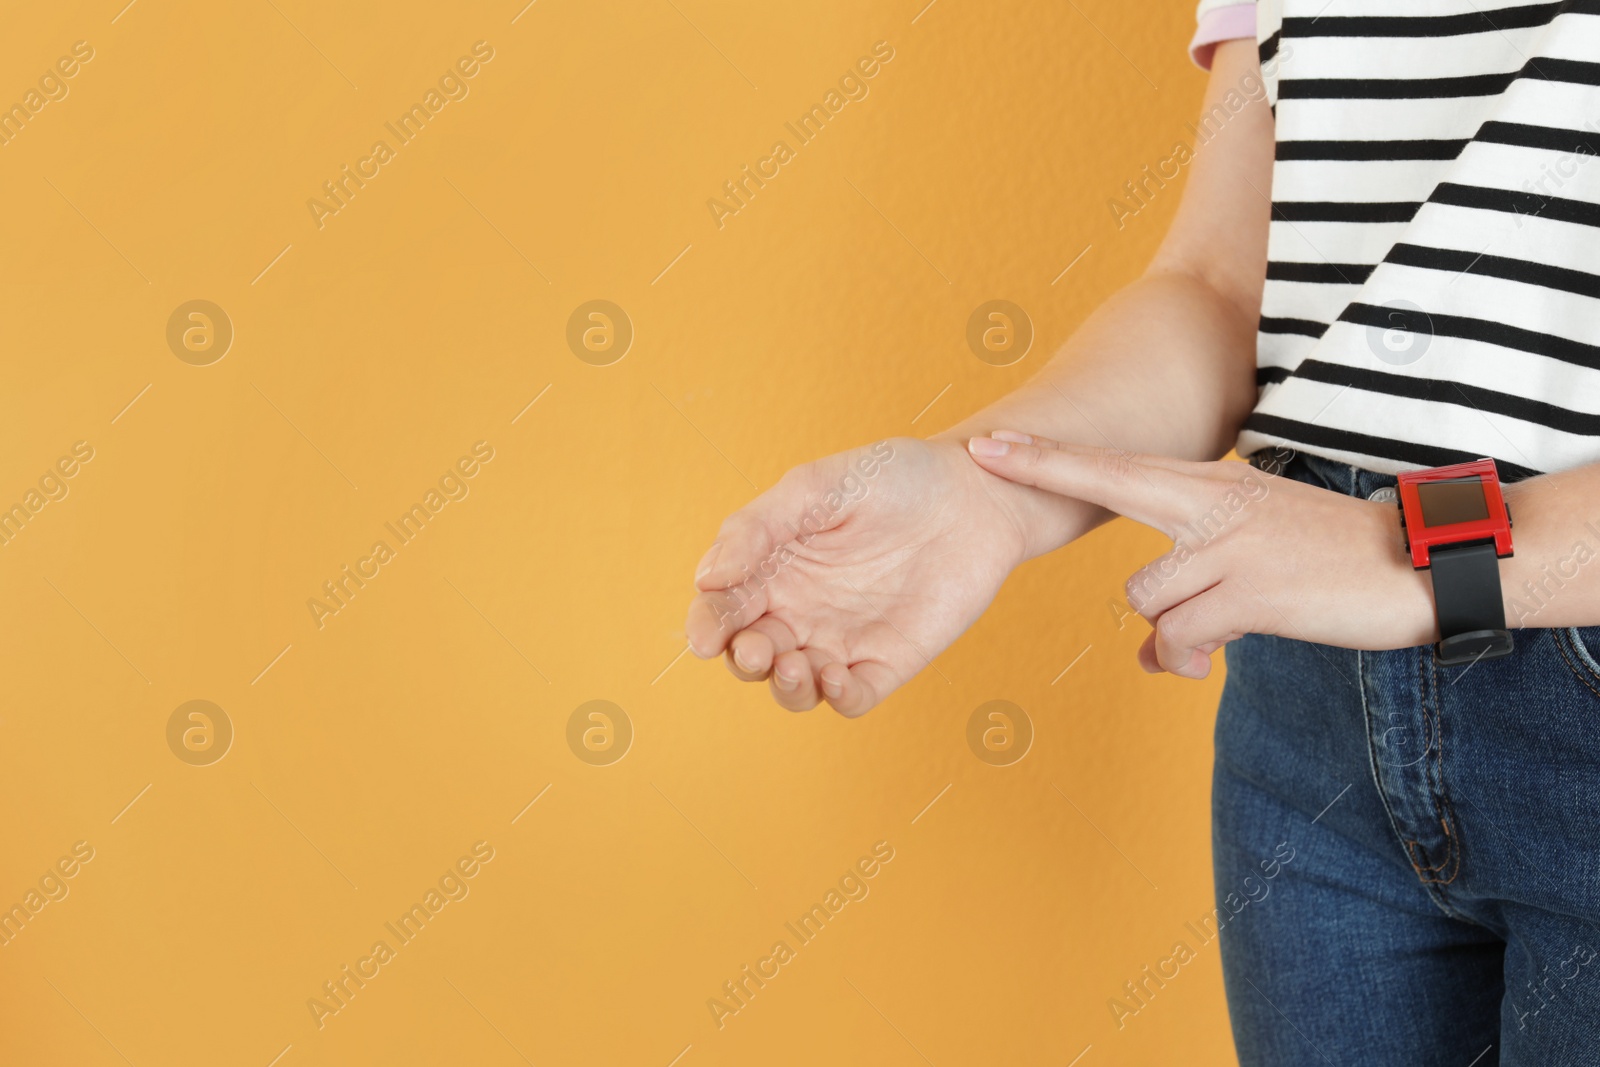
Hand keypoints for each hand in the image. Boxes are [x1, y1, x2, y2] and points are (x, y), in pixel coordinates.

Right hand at [685, 437, 1040, 714]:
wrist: (976, 492)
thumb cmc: (894, 477)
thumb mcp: (817, 486)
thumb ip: (757, 527)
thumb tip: (706, 578)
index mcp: (772, 567)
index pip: (723, 607)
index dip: (708, 625)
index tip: (708, 635)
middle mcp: (799, 609)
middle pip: (751, 654)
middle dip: (744, 660)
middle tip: (756, 649)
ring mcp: (842, 639)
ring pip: (795, 686)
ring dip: (784, 687)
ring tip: (795, 666)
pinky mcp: (888, 660)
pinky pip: (853, 696)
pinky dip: (837, 697)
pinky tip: (836, 678)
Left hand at [965, 432, 1437, 677]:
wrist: (1417, 563)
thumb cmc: (1327, 558)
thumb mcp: (1253, 551)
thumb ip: (1192, 588)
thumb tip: (1147, 656)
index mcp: (1210, 487)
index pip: (1114, 469)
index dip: (1047, 458)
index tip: (989, 445)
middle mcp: (1212, 508)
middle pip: (1112, 503)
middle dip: (1057, 488)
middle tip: (989, 459)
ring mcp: (1230, 548)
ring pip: (1148, 601)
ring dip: (1176, 629)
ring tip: (1218, 633)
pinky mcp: (1251, 594)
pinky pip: (1182, 638)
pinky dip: (1189, 658)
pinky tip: (1213, 658)